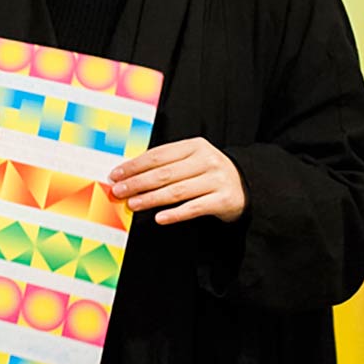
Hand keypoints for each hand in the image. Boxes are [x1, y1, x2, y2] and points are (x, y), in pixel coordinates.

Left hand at [108, 138, 244, 224]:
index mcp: (195, 146)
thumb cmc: (209, 173)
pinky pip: (194, 208)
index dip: (135, 165)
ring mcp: (216, 180)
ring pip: (177, 191)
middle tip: (119, 191)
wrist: (246, 185)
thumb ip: (167, 164)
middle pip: (165, 173)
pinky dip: (175, 214)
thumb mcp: (192, 160)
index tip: (117, 174)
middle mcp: (207, 160)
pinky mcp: (223, 199)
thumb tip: (131, 175)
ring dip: (151, 199)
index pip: (159, 155)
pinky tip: (159, 218)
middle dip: (138, 183)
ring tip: (133, 204)